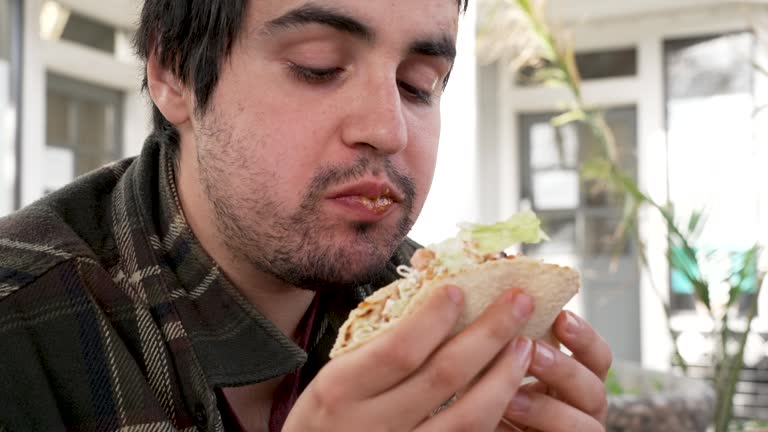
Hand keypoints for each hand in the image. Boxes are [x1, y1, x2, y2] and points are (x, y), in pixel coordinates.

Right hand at [283, 286, 535, 431]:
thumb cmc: (328, 417)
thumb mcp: (334, 378)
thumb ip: (377, 344)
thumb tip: (436, 293)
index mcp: (340, 390)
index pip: (398, 349)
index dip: (434, 318)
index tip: (460, 289)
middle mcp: (371, 425)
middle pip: (443, 376)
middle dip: (489, 333)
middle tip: (520, 301)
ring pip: (468, 417)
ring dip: (504, 376)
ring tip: (525, 343)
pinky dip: (497, 412)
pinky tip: (511, 386)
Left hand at [499, 311, 611, 431]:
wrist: (479, 423)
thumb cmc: (494, 393)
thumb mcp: (505, 366)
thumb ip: (512, 345)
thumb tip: (498, 305)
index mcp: (578, 378)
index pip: (597, 355)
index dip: (584, 336)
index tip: (561, 317)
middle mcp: (585, 406)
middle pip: (594, 388)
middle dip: (564, 368)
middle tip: (533, 350)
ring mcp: (578, 431)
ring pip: (584, 425)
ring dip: (546, 407)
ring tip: (511, 396)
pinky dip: (536, 426)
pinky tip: (504, 413)